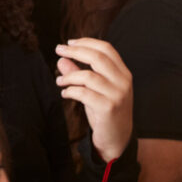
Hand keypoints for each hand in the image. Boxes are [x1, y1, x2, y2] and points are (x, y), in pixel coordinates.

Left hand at [55, 38, 133, 162]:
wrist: (117, 138)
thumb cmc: (105, 111)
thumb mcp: (94, 90)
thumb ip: (79, 73)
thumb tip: (61, 59)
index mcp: (123, 73)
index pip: (107, 49)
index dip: (87, 42)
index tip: (69, 43)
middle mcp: (123, 82)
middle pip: (98, 57)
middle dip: (75, 51)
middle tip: (58, 50)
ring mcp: (117, 95)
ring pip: (88, 76)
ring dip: (69, 76)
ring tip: (60, 82)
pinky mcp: (108, 108)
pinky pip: (84, 93)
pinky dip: (70, 91)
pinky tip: (65, 94)